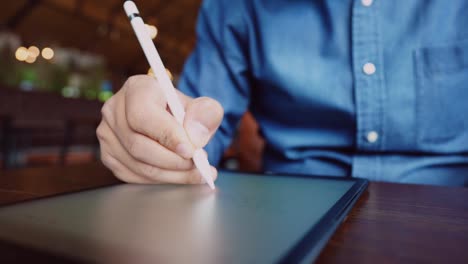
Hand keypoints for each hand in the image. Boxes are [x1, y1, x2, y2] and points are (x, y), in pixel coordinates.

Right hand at [97, 75, 223, 183]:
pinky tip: (180, 176)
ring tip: (196, 172)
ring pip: (138, 166)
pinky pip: (135, 177)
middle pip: (138, 145)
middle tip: (198, 165)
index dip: (167, 135)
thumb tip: (195, 136)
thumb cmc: (185, 112)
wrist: (172, 122)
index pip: (143, 115)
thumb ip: (206, 115)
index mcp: (136, 89)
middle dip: (174, 161)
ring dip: (172, 175)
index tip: (190, 150)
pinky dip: (162, 181)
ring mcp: (108, 135)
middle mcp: (114, 111)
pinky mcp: (109, 156)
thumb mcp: (203, 107)